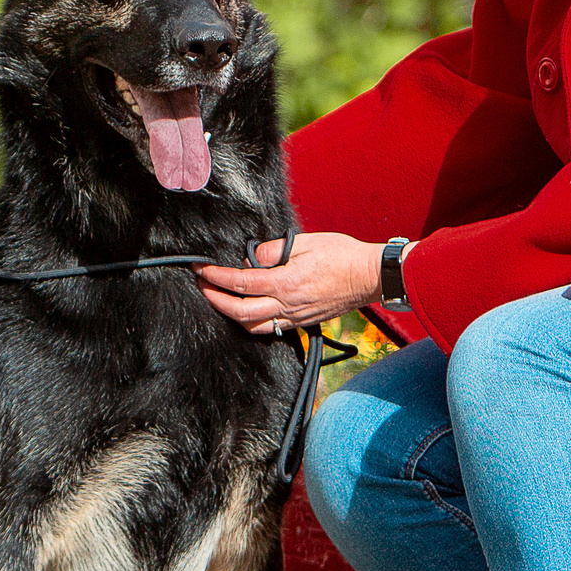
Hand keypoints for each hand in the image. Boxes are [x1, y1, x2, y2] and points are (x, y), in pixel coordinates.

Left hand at [198, 232, 391, 333]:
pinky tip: (249, 310)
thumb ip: (273, 250)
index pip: (241, 282)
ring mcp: (295, 316)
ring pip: (254, 326)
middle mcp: (288, 305)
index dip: (216, 277)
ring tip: (221, 300)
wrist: (369, 276)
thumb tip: (251, 259)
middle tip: (203, 286)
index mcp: (286, 283)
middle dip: (216, 300)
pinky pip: (271, 328)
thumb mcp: (305, 242)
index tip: (201, 269)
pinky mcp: (303, 321)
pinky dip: (253, 322)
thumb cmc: (342, 256)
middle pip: (240, 312)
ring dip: (232, 315)